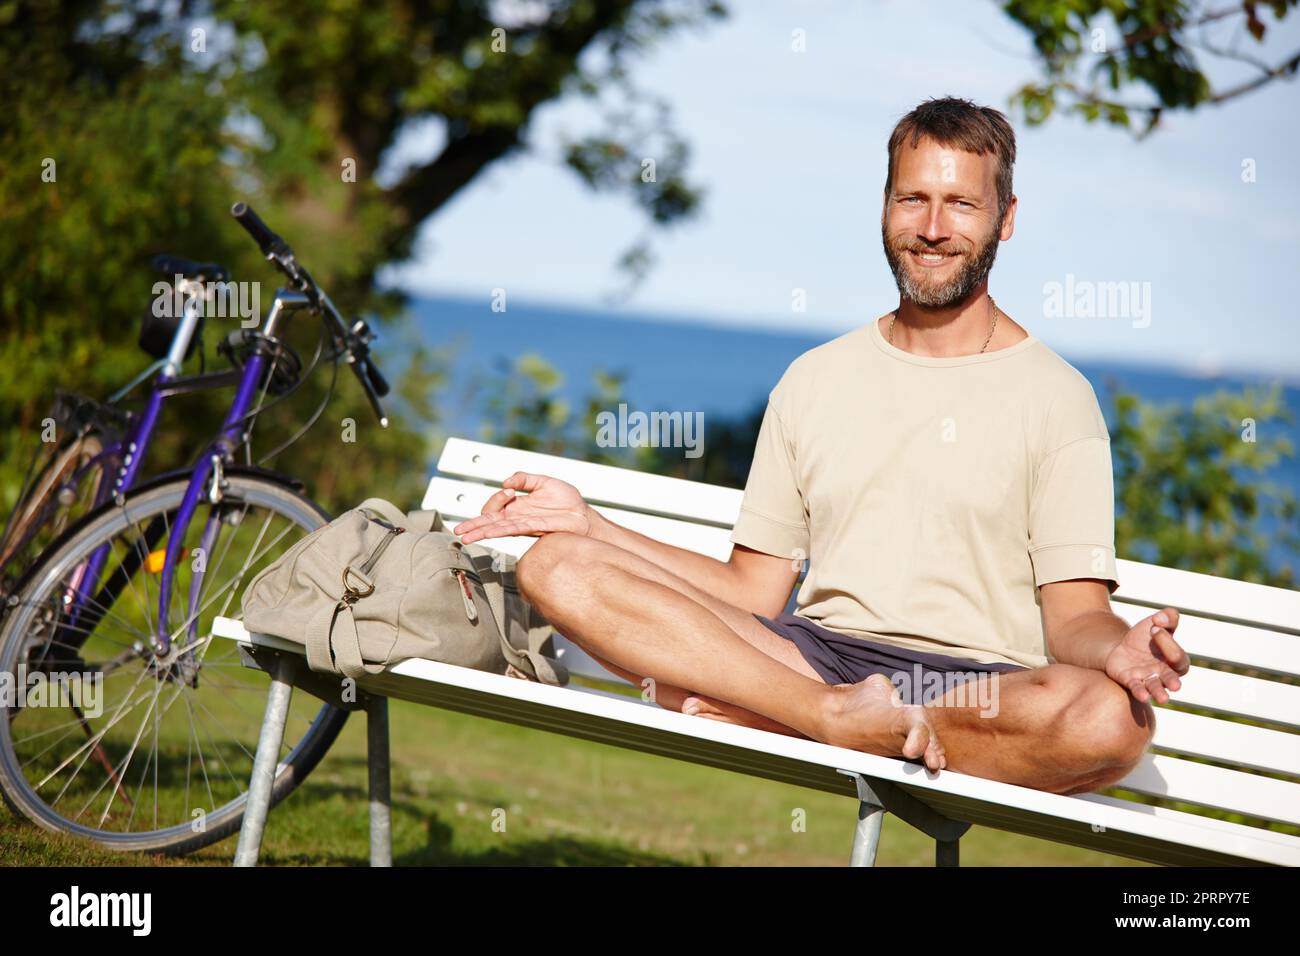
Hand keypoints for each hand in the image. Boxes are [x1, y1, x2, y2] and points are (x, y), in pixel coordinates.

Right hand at [451, 471, 593, 543]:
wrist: (584, 516)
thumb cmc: (567, 501)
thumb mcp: (544, 482)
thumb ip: (525, 478)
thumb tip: (507, 481)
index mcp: (517, 506)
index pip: (495, 506)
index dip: (496, 498)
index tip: (509, 489)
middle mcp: (516, 517)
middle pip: (489, 521)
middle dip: (473, 525)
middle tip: (458, 530)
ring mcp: (523, 524)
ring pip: (496, 528)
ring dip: (479, 531)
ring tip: (464, 536)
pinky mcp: (532, 528)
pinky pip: (511, 529)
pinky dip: (497, 530)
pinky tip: (486, 533)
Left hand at [1104, 608, 1188, 704]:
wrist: (1121, 647)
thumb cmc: (1146, 637)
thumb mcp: (1156, 623)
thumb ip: (1168, 617)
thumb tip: (1162, 618)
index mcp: (1174, 660)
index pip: (1176, 655)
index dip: (1167, 641)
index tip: (1154, 627)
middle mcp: (1164, 673)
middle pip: (1172, 678)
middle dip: (1173, 681)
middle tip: (1176, 686)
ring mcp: (1147, 679)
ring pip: (1156, 688)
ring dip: (1159, 693)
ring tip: (1163, 699)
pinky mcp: (1131, 681)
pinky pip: (1137, 689)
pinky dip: (1140, 692)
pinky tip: (1143, 696)